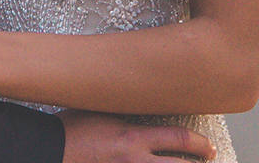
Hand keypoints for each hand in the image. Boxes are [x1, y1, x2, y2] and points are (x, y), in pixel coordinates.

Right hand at [58, 112, 214, 162]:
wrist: (49, 148)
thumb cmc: (72, 128)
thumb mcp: (103, 112)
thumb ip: (128, 112)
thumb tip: (148, 102)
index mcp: (133, 137)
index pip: (180, 139)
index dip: (201, 145)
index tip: (208, 148)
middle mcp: (134, 160)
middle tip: (209, 159)